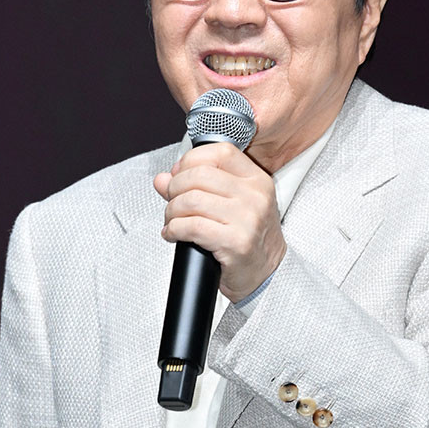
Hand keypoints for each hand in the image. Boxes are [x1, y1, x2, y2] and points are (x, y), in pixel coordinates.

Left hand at [153, 143, 286, 302]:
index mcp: (256, 180)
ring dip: (172, 211)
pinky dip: (174, 229)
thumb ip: (197, 186)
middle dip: (175, 188)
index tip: (179, 175)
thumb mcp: (229, 205)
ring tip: (172, 221)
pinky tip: (173, 234)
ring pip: (191, 200)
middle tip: (172, 202)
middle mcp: (255, 196)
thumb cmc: (247, 239)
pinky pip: (192, 227)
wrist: (265, 275)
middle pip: (200, 175)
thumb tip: (163, 179)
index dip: (191, 160)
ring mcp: (247, 219)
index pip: (220, 152)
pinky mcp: (235, 242)